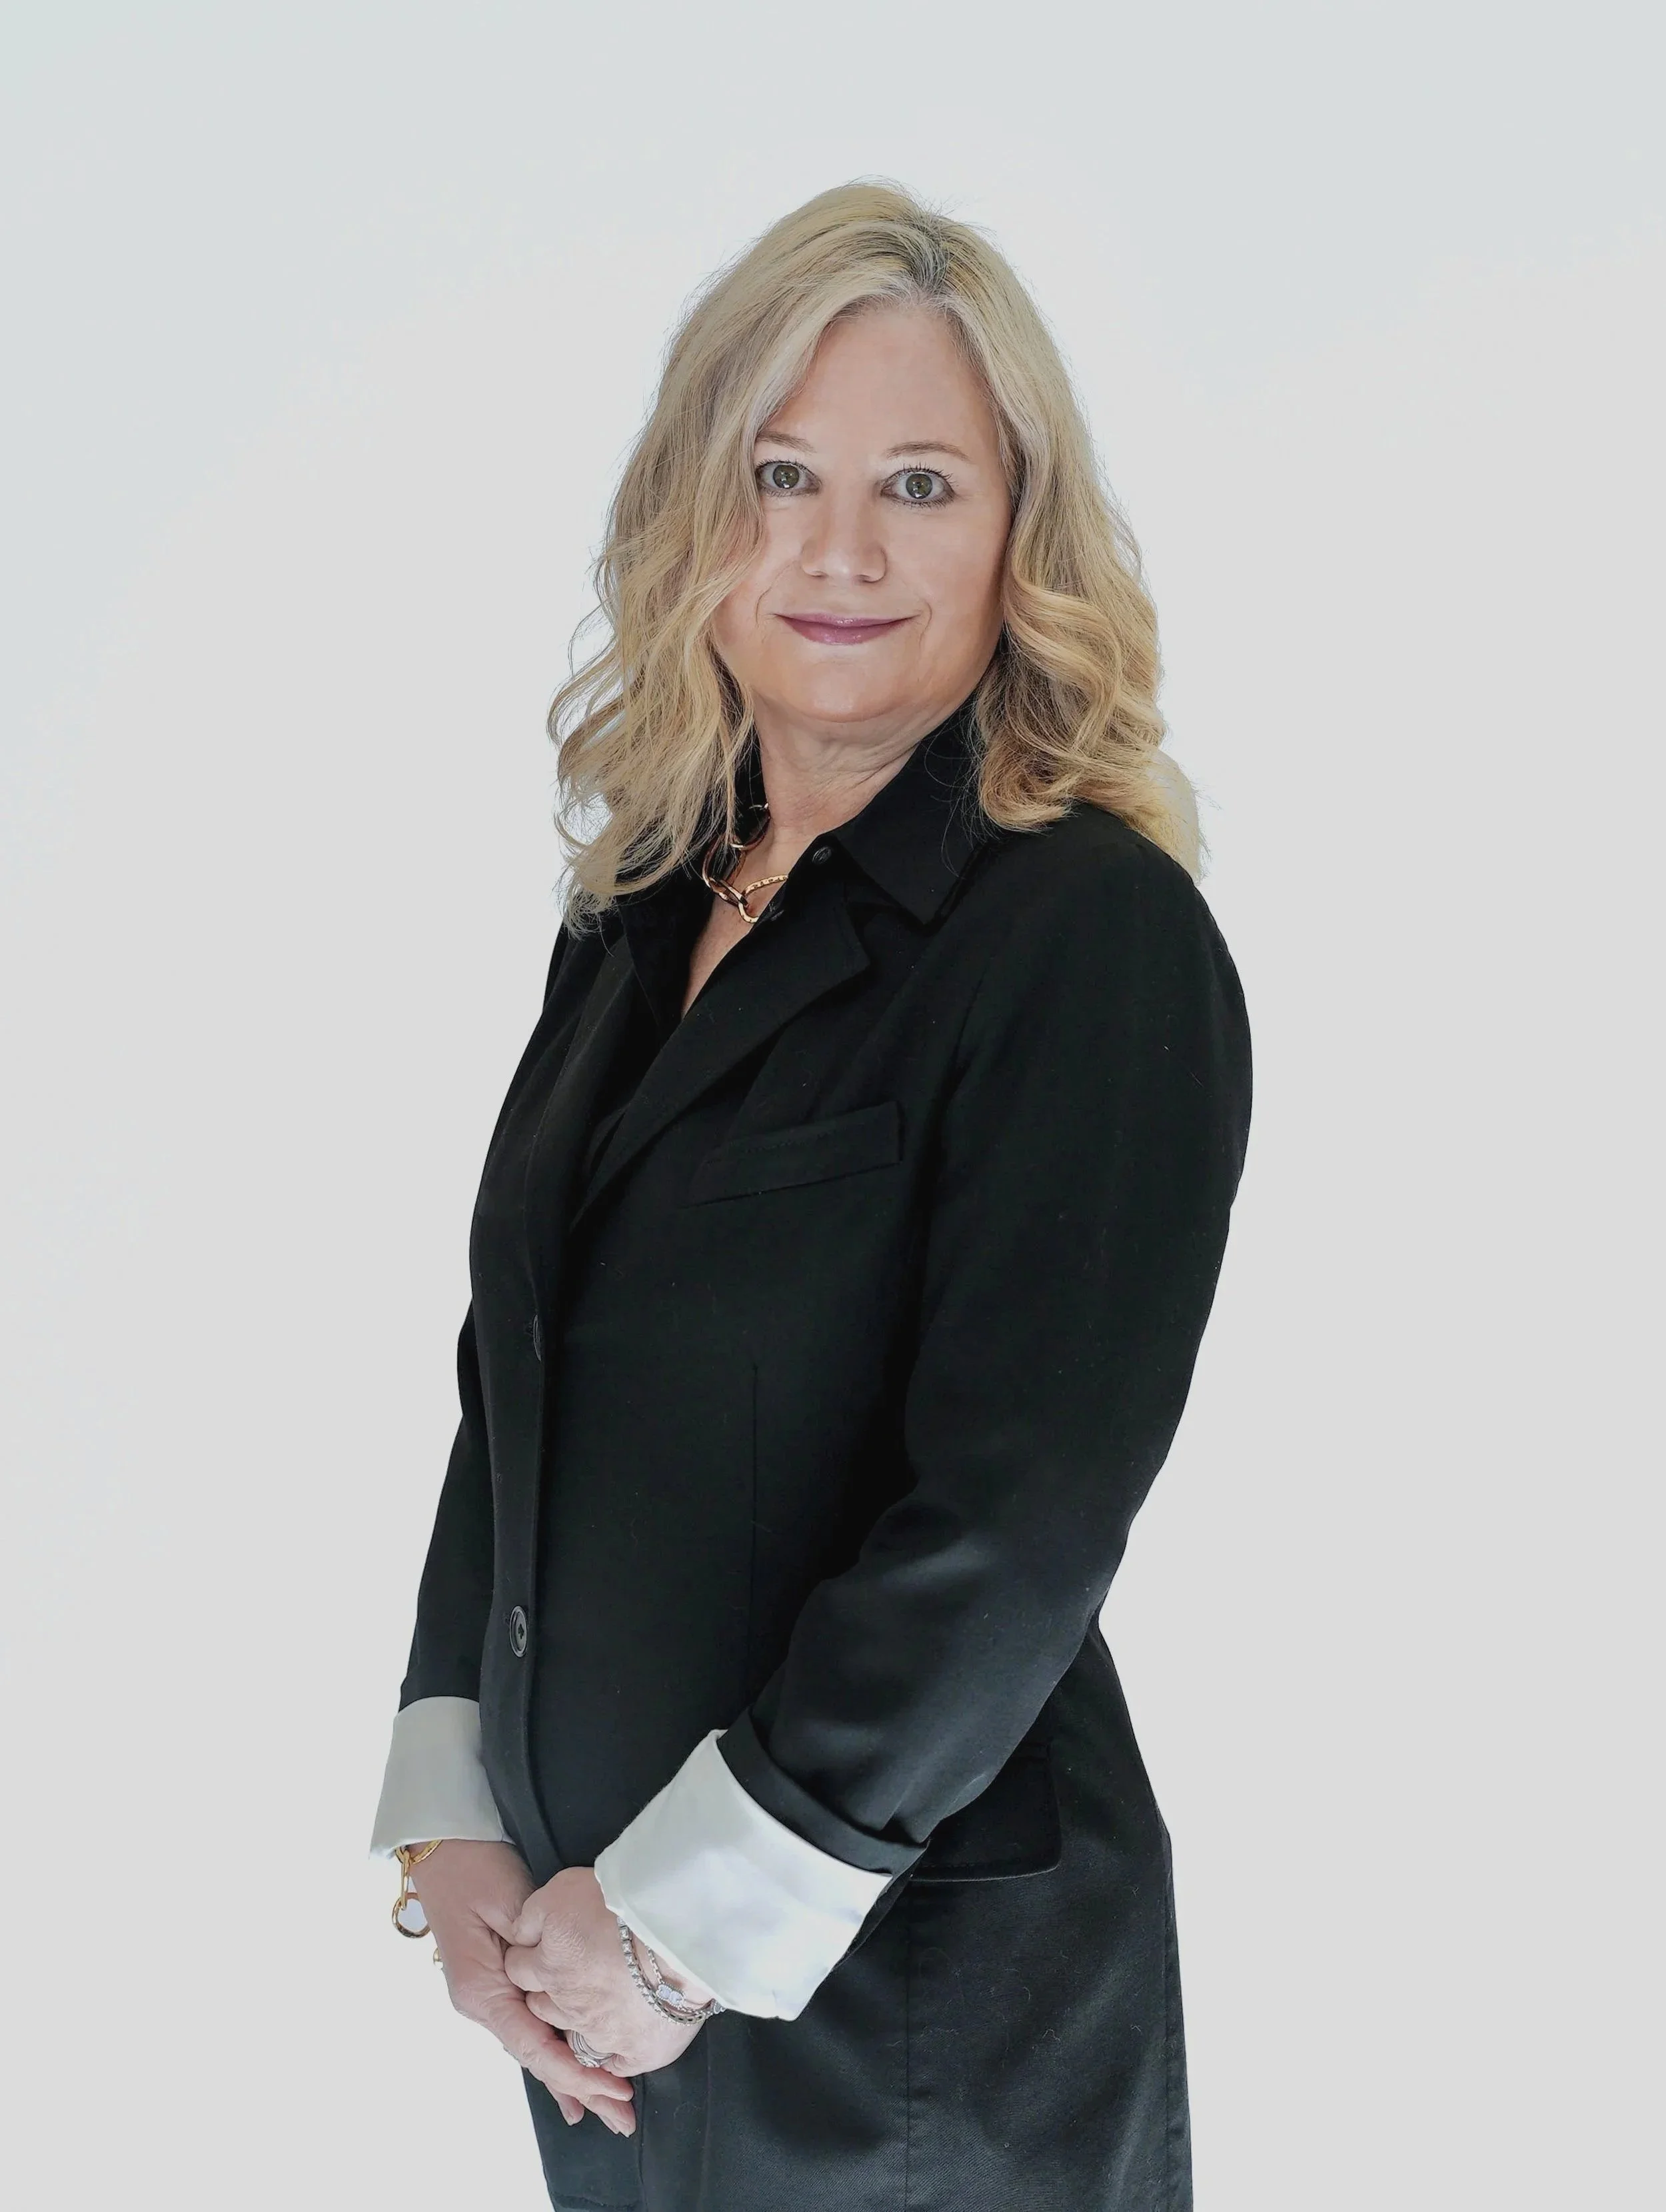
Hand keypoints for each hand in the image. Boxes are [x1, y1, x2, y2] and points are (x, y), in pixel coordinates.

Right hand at [412, 1841, 636, 2133]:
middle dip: (581, 2088)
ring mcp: (488, 1996)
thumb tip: (565, 1985)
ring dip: (573, 2075)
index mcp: (482, 1992)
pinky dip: (557, 2054)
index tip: (612, 2090)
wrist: (444, 1848)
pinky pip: (532, 2028)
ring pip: (536, 2047)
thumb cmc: (475, 1869)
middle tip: (622, 2117)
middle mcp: (483, 2004)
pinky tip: (574, 2082)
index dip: (575, 2073)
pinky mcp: (498, 1984)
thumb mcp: (508, 1904)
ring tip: (609, 2106)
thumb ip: (535, 1949)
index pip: (534, 2047)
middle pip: (537, 2057)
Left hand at [499, 1866, 712, 2077]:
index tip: (543, 1953)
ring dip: (582, 2022)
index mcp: (547, 1965)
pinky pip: (614, 2064)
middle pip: (542, 2007)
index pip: (517, 1969)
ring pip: (575, 2037)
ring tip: (603, 2004)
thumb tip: (519, 1933)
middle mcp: (566, 2003)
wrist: (674, 1934)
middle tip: (573, 1977)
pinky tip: (623, 2039)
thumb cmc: (622, 1906)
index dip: (528, 1960)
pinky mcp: (633, 2051)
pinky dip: (615, 2056)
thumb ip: (532, 1915)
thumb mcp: (562, 1888)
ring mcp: (599, 2032)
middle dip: (550, 1993)